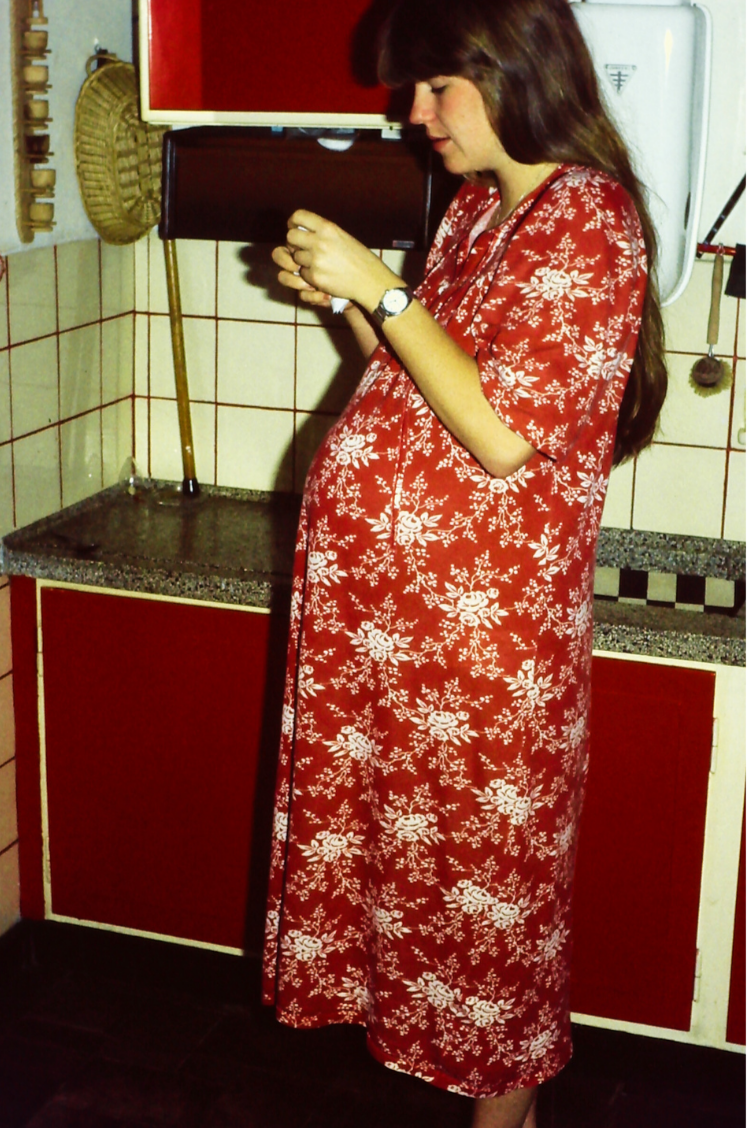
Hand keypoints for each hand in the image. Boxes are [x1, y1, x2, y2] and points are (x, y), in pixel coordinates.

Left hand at [274, 210, 397, 311]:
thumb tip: (302, 230)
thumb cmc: (359, 258)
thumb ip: (323, 231)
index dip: (292, 223)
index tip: (293, 228)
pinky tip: (322, 274)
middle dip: (293, 243)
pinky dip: (309, 275)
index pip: (298, 216)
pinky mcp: (315, 277)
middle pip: (290, 237)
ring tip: (317, 263)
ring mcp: (316, 260)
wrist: (370, 280)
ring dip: (302, 261)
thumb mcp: (342, 236)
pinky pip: (302, 273)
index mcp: (327, 227)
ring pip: (295, 257)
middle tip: (301, 249)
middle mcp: (319, 241)